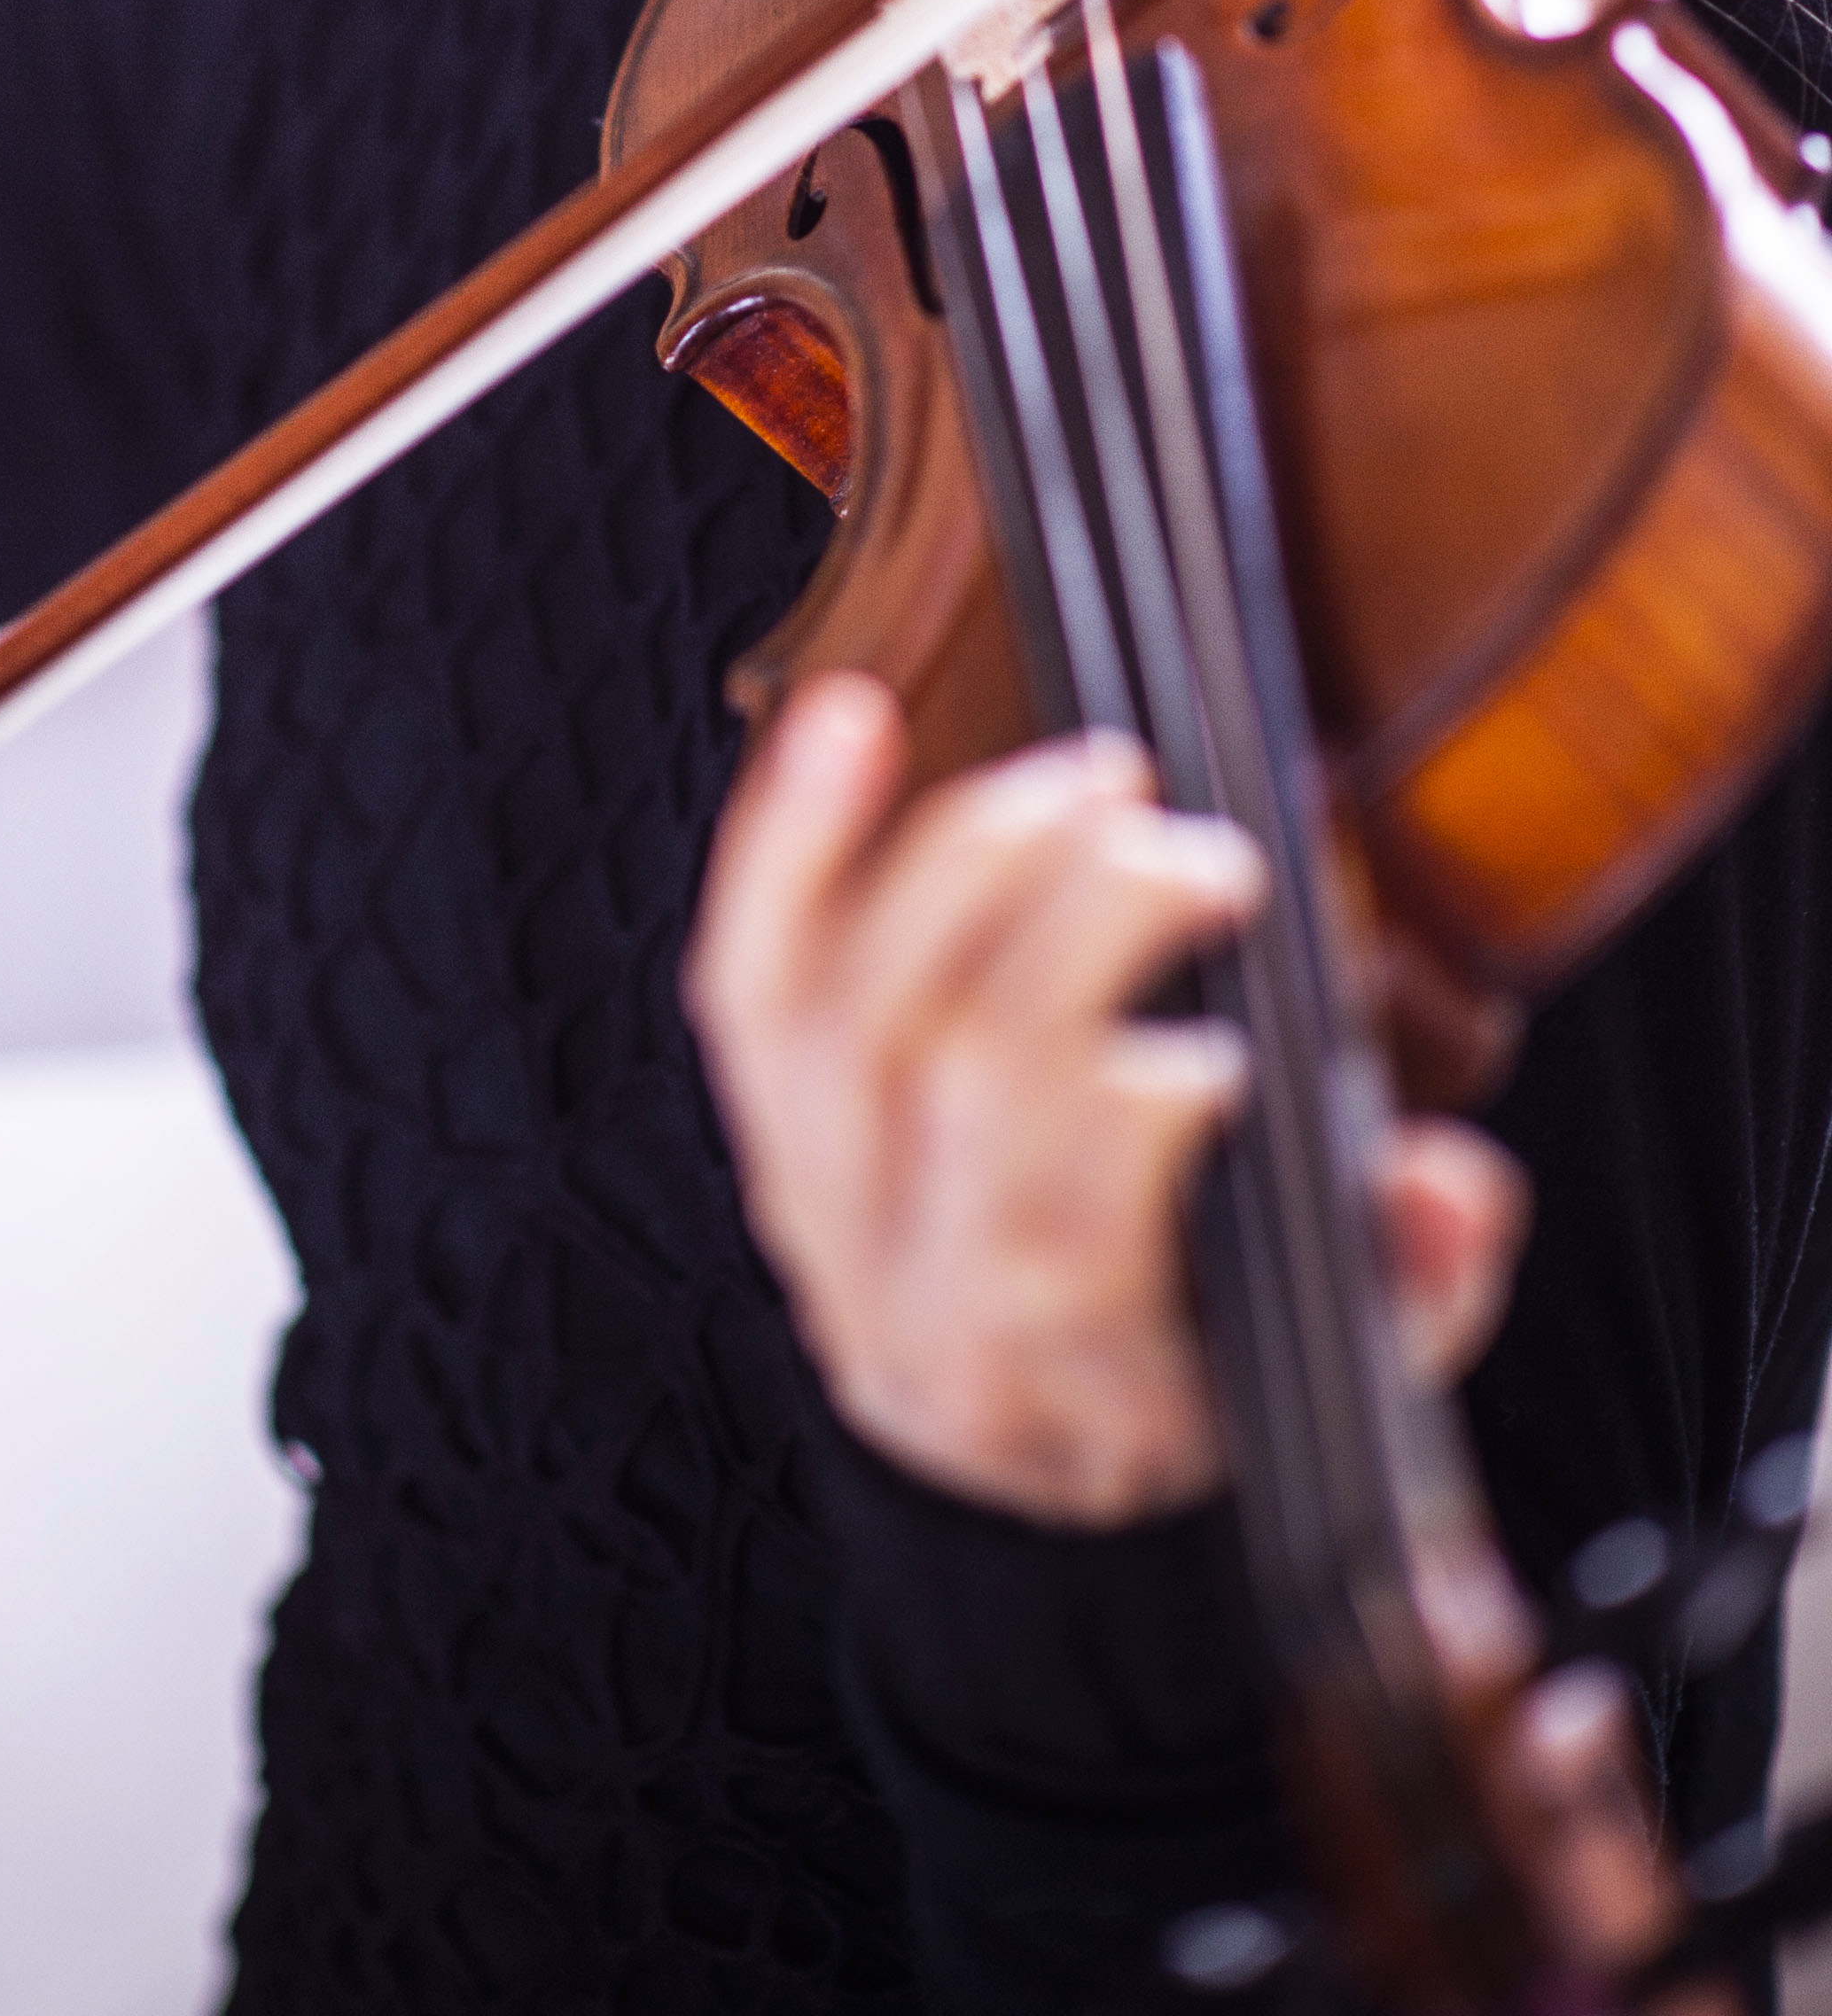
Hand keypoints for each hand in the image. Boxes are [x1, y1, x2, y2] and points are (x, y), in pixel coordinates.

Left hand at [683, 672, 1531, 1522]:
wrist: (1013, 1475)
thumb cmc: (1188, 1380)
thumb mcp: (1336, 1378)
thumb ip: (1412, 1283)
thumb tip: (1446, 1184)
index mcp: (1068, 1376)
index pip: (1066, 1244)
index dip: (1139, 1115)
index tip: (1238, 1047)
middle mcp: (917, 1296)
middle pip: (965, 1082)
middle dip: (1086, 933)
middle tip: (1202, 858)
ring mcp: (819, 1205)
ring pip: (848, 1010)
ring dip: (969, 860)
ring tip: (1093, 777)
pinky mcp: (765, 1120)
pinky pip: (744, 972)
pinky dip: (787, 840)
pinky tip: (847, 716)